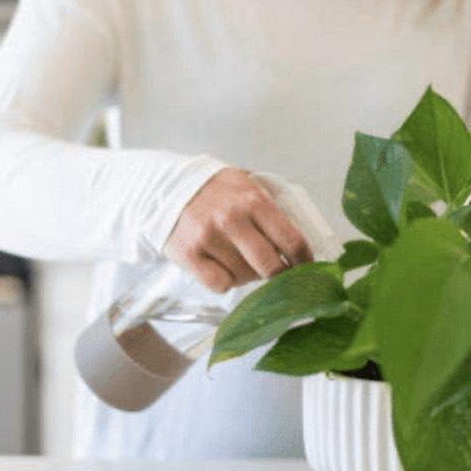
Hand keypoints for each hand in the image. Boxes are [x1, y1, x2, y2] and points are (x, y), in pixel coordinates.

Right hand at [166, 168, 313, 292]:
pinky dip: (225, 281)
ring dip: (248, 275)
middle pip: (271, 266)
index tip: (307, 268)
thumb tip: (298, 243)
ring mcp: (209, 238)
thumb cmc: (211, 190)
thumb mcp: (245, 186)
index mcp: (253, 200)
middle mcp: (232, 219)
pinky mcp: (190, 255)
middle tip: (278, 274)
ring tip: (239, 259)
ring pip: (246, 277)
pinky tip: (220, 265)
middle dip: (280, 276)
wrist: (164, 187)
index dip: (304, 261)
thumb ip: (270, 209)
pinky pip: (221, 284)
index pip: (292, 240)